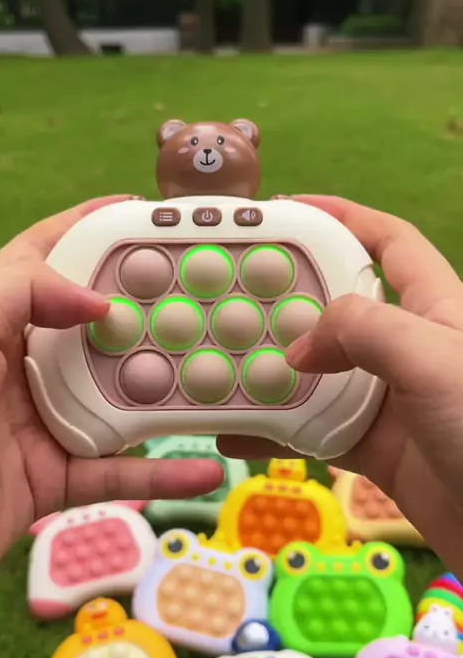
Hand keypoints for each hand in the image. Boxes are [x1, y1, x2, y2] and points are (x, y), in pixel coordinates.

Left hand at [0, 196, 222, 574]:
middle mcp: (27, 364)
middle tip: (210, 289)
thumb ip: (22, 290)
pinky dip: (164, 476)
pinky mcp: (57, 478)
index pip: (48, 256)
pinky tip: (207, 473)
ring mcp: (46, 421)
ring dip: (172, 392)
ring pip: (123, 399)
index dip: (92, 226)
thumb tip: (101, 303)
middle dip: (153, 306)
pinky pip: (121, 475)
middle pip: (101, 325)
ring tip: (225, 373)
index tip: (148, 212)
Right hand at [218, 195, 462, 576]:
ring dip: (274, 371)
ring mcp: (390, 400)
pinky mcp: (375, 448)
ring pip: (321, 373)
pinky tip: (235, 434)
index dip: (344, 216)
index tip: (287, 210)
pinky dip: (276, 432)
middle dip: (289, 297)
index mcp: (435, 307)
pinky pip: (315, 430)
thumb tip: (299, 349)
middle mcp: (410, 347)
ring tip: (221, 365)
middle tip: (233, 295)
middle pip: (340, 306)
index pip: (390, 242)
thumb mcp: (432, 358)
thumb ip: (363, 331)